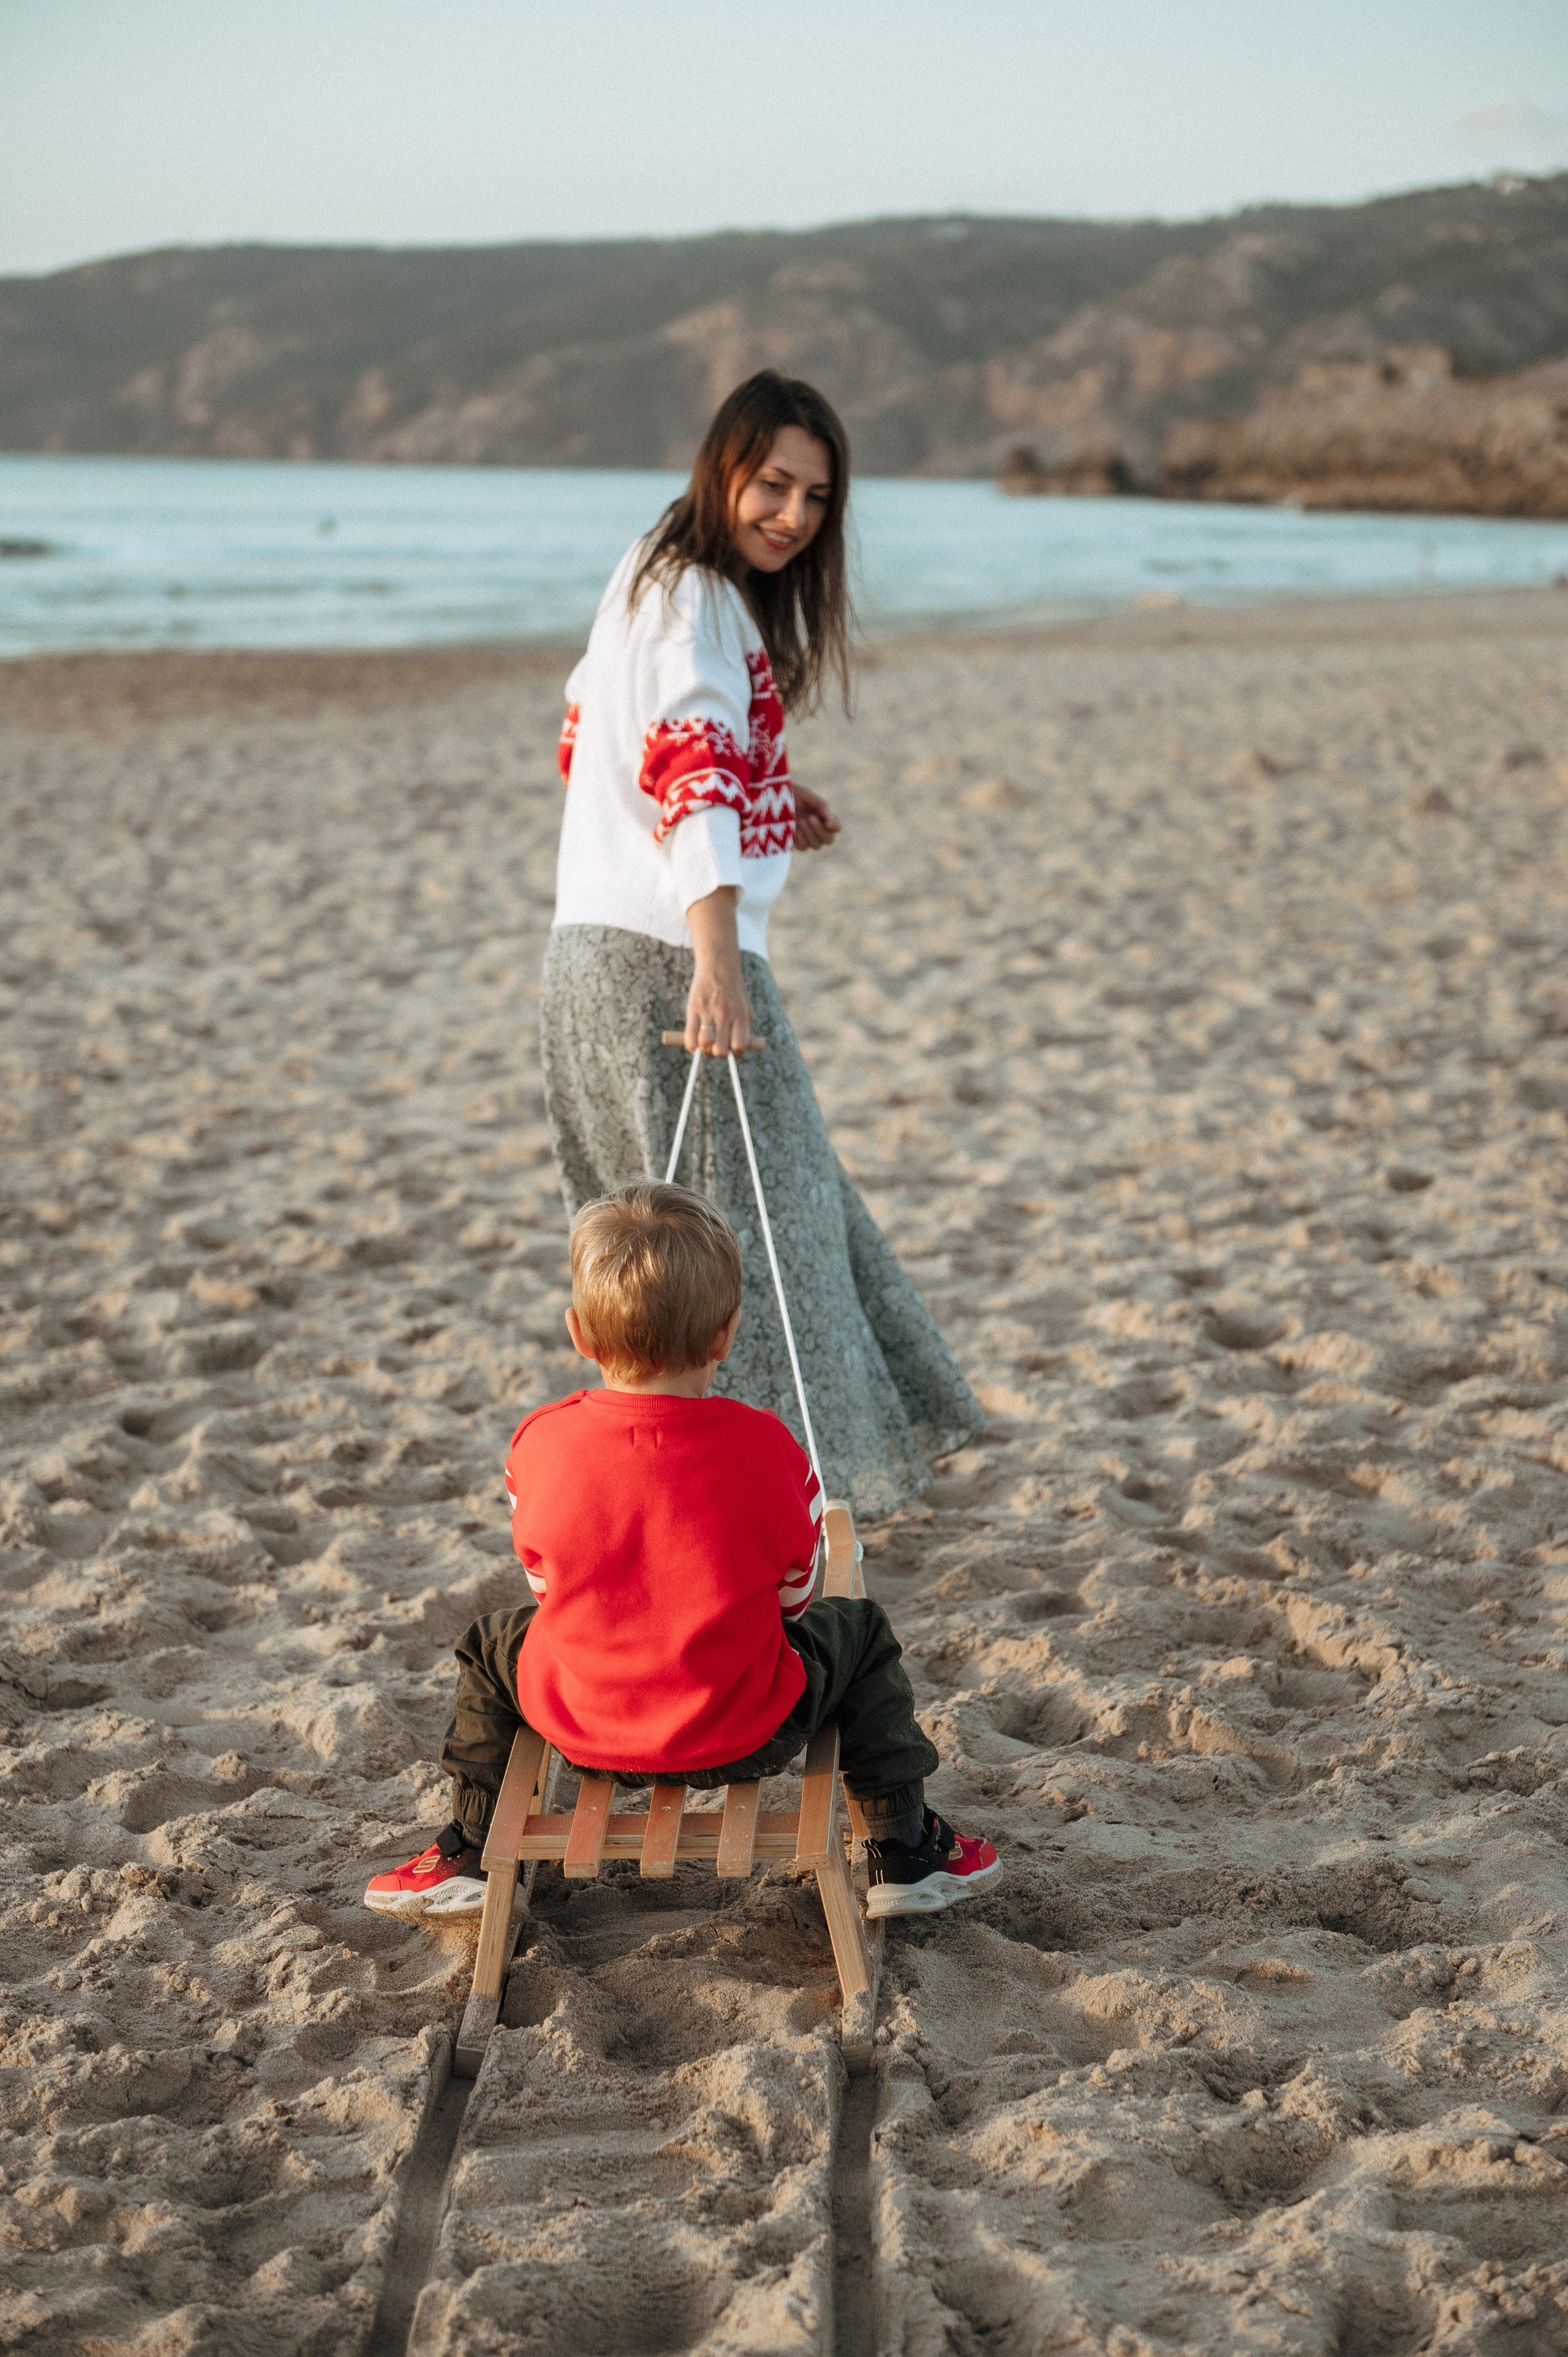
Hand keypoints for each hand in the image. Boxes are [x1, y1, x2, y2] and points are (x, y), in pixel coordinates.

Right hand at [684, 888, 752, 1055]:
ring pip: (704, 1044)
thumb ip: (745, 1030)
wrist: (719, 966)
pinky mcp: (693, 1008)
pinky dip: (691, 1045)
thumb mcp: (746, 1008)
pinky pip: (690, 1036)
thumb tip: (737, 1052)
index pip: (740, 1046)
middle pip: (721, 1050)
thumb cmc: (734, 992)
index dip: (737, 1054)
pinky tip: (694, 1043)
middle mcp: (725, 1015)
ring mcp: (708, 1012)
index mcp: (741, 1016)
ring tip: (706, 1044)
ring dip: (704, 1050)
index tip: (733, 1051)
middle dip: (718, 1053)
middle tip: (717, 1046)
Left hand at [792, 787, 840, 851]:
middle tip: (811, 818)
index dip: (834, 826)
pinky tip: (796, 830)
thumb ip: (820, 805)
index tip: (828, 822)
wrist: (772, 799)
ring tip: (802, 821)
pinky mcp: (795, 842)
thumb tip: (830, 820)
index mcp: (824, 817)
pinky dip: (802, 840)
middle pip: (829, 840)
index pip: (836, 828)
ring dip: (811, 834)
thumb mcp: (806, 795)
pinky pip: (804, 848)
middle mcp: (818, 830)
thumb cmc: (792, 794)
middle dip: (821, 830)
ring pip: (817, 845)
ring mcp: (807, 837)